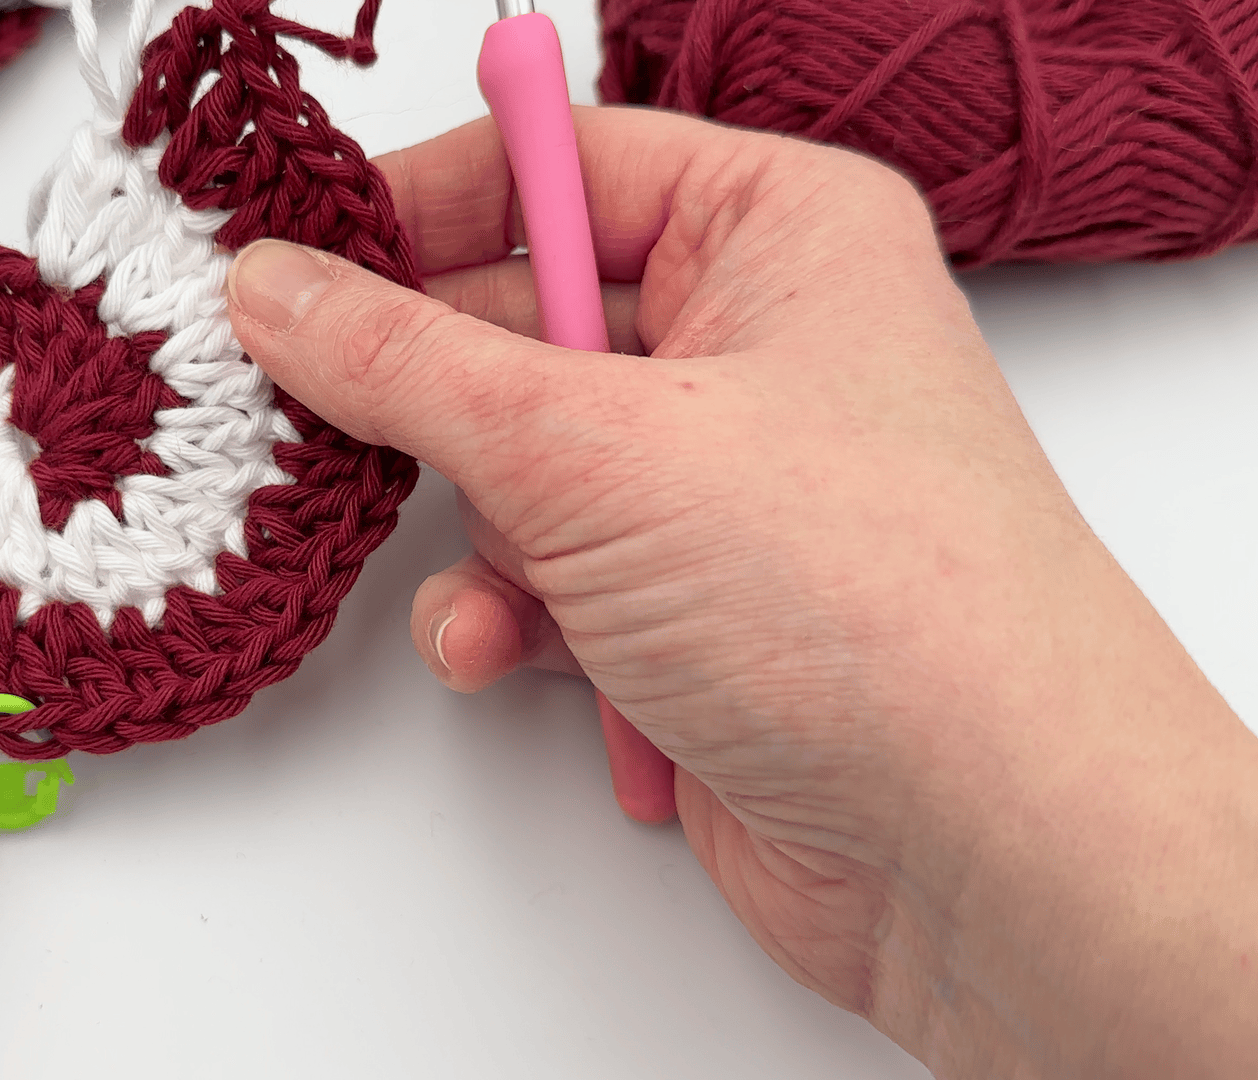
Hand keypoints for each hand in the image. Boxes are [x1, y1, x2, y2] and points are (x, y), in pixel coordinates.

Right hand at [225, 107, 1257, 1077]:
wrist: (978, 846)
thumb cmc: (860, 603)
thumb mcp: (587, 444)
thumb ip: (404, 360)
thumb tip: (278, 289)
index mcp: (778, 235)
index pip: (560, 168)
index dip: (421, 205)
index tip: (295, 256)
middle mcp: (759, 347)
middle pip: (522, 322)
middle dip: (431, 400)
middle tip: (320, 418)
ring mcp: (725, 486)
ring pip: (520, 466)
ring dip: (480, 535)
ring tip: (496, 582)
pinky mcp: (694, 609)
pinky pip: (549, 575)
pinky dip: (512, 616)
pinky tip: (509, 655)